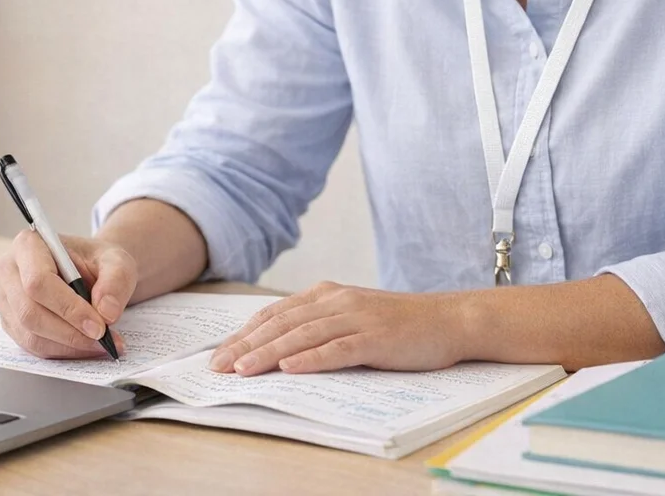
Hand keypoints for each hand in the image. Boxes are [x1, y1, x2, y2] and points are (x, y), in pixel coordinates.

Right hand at [0, 229, 134, 358]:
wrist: (89, 271)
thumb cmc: (96, 261)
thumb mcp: (116, 260)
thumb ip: (116, 280)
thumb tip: (107, 312)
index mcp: (28, 244)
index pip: (38, 281)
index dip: (68, 307)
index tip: (98, 325)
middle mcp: (9, 271)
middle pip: (29, 312)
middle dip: (69, 332)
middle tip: (102, 338)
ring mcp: (6, 300)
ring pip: (30, 334)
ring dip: (68, 345)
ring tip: (101, 344)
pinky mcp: (11, 324)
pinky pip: (33, 346)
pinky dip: (63, 351)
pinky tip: (87, 346)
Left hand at [207, 282, 468, 375]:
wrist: (447, 319)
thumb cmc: (398, 324)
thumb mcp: (352, 316)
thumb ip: (320, 324)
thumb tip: (280, 348)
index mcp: (327, 294)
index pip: (276, 314)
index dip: (245, 333)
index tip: (219, 352)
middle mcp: (337, 300)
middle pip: (282, 323)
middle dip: (246, 345)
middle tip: (217, 365)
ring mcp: (356, 317)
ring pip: (303, 335)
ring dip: (269, 353)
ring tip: (242, 369)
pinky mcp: (375, 338)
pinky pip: (338, 349)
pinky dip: (312, 359)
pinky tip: (289, 369)